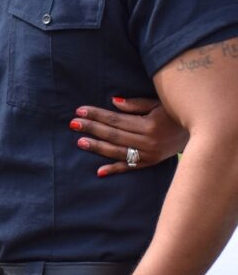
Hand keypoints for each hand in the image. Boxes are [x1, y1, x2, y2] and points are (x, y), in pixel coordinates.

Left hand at [70, 96, 188, 176]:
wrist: (201, 134)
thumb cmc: (175, 113)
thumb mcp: (158, 104)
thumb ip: (135, 104)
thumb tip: (112, 102)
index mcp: (149, 125)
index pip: (115, 120)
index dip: (96, 115)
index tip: (79, 110)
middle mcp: (148, 142)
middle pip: (113, 135)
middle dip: (92, 128)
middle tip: (72, 123)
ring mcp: (149, 155)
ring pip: (117, 151)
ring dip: (97, 147)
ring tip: (80, 141)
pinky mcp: (150, 163)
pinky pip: (129, 168)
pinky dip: (114, 170)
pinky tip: (99, 171)